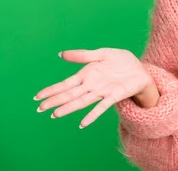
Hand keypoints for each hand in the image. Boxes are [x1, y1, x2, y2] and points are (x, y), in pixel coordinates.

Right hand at [33, 48, 154, 128]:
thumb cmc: (121, 62)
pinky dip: (92, 115)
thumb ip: (83, 55)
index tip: (37, 96)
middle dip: (55, 100)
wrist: (140, 70)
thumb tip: (60, 54)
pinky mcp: (114, 96)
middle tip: (40, 108)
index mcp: (86, 75)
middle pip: (70, 94)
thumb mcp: (102, 54)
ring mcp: (102, 92)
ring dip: (69, 108)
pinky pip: (101, 107)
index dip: (52, 90)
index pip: (65, 84)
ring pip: (82, 101)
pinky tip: (82, 123)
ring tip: (56, 114)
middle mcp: (91, 86)